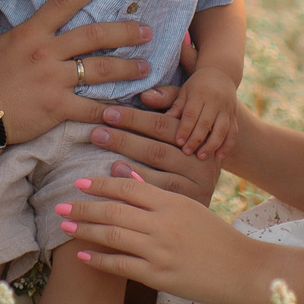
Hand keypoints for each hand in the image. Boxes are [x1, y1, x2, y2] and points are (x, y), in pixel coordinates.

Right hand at [0, 0, 147, 142]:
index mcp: (30, 34)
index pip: (64, 2)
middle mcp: (46, 53)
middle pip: (95, 36)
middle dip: (125, 32)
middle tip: (147, 30)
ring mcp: (54, 81)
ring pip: (100, 70)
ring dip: (127, 68)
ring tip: (147, 67)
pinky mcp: (58, 108)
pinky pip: (91, 108)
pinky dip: (111, 110)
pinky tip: (127, 110)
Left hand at [54, 170, 264, 303]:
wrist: (242, 269)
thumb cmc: (217, 237)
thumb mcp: (191, 208)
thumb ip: (160, 196)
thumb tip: (129, 179)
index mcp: (173, 202)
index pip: (128, 187)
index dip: (101, 184)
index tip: (80, 183)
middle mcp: (163, 223)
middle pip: (114, 210)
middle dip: (83, 207)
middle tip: (60, 205)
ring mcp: (160, 251)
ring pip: (113, 236)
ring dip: (85, 230)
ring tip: (66, 227)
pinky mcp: (160, 276)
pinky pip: (122, 266)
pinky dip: (99, 260)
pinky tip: (84, 255)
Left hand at [85, 89, 221, 201]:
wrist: (207, 207)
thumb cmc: (188, 153)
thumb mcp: (183, 125)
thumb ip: (169, 104)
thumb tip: (146, 95)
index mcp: (200, 138)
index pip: (164, 125)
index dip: (134, 118)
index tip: (107, 113)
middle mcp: (202, 164)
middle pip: (158, 151)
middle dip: (124, 140)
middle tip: (96, 133)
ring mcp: (198, 189)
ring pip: (158, 177)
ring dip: (127, 164)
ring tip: (104, 160)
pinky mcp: (189, 208)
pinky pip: (159, 199)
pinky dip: (138, 187)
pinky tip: (117, 178)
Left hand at [169, 70, 239, 160]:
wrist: (221, 74)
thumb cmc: (196, 86)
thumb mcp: (184, 91)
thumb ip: (174, 104)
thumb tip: (162, 117)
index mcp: (200, 93)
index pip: (192, 114)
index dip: (185, 129)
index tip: (178, 142)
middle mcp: (215, 101)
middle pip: (206, 123)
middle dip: (196, 139)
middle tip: (186, 153)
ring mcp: (227, 109)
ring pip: (222, 129)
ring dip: (212, 145)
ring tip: (201, 157)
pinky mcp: (235, 116)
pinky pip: (233, 132)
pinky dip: (227, 145)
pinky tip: (219, 157)